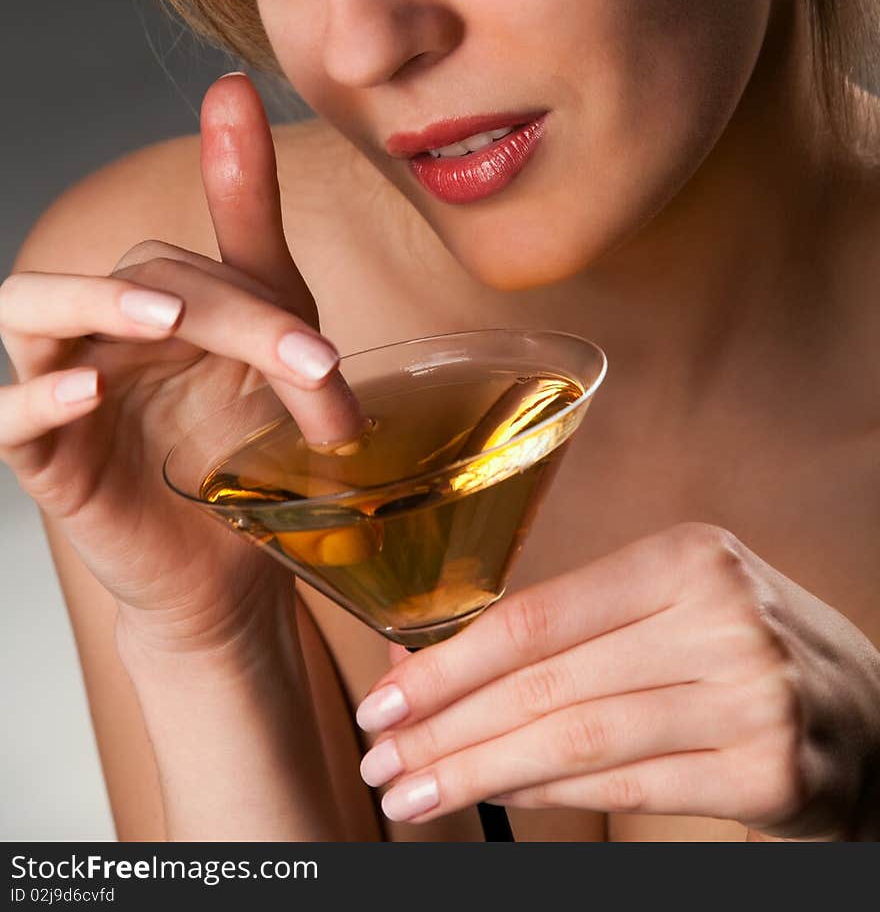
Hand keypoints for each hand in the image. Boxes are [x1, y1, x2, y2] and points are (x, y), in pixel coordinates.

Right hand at [0, 74, 366, 655]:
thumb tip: (228, 86)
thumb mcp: (272, 333)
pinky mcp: (41, 458)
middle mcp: (103, 328)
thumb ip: (251, 225)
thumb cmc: (239, 443)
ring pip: (32, 309)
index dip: (263, 305)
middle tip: (304, 359)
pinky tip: (86, 388)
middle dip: (228, 315)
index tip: (323, 357)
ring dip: (95, 301)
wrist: (226, 568)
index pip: (197, 264)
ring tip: (164, 319)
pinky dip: (37, 396)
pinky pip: (7, 413)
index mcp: (158, 296)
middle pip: (139, 278)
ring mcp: (63, 385)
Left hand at [355, 522, 879, 839]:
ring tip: (413, 793)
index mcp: (687, 557)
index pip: (539, 614)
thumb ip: (569, 625)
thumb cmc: (745, 646)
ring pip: (579, 742)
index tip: (384, 697)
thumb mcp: (673, 599)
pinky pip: (627, 789)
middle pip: (548, 684)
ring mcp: (751, 698)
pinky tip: (497, 796)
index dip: (449, 662)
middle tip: (380, 759)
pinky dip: (549, 796)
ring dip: (480, 772)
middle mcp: (722, 619)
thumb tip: (430, 659)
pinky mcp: (769, 774)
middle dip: (448, 727)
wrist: (874, 713)